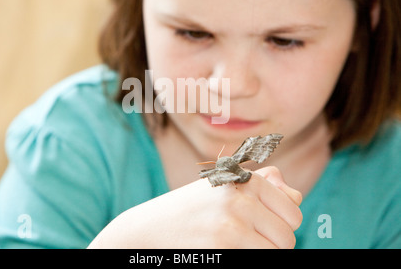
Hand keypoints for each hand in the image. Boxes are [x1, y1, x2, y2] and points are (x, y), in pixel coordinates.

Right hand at [88, 166, 301, 248]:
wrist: (145, 232)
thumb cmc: (187, 210)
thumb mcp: (220, 188)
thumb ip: (261, 185)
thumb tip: (296, 195)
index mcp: (242, 179)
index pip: (292, 210)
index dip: (280, 224)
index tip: (259, 226)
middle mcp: (239, 199)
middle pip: (287, 236)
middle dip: (271, 243)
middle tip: (243, 239)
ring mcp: (231, 227)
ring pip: (276, 253)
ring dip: (260, 254)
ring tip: (235, 246)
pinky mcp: (223, 251)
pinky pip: (259, 261)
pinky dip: (246, 259)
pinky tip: (223, 252)